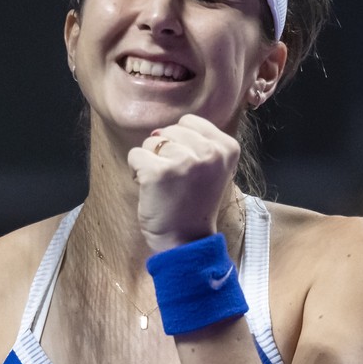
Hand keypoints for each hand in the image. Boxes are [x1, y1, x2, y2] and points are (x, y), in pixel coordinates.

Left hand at [127, 114, 239, 251]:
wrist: (187, 242)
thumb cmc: (194, 204)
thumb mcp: (211, 167)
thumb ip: (196, 143)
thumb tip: (159, 131)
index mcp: (227, 147)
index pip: (189, 121)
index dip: (181, 142)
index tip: (187, 168)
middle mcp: (210, 152)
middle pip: (169, 130)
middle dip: (165, 151)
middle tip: (175, 180)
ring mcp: (185, 161)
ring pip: (151, 141)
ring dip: (150, 161)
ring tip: (164, 185)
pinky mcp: (159, 173)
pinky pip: (135, 155)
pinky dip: (136, 171)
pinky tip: (150, 189)